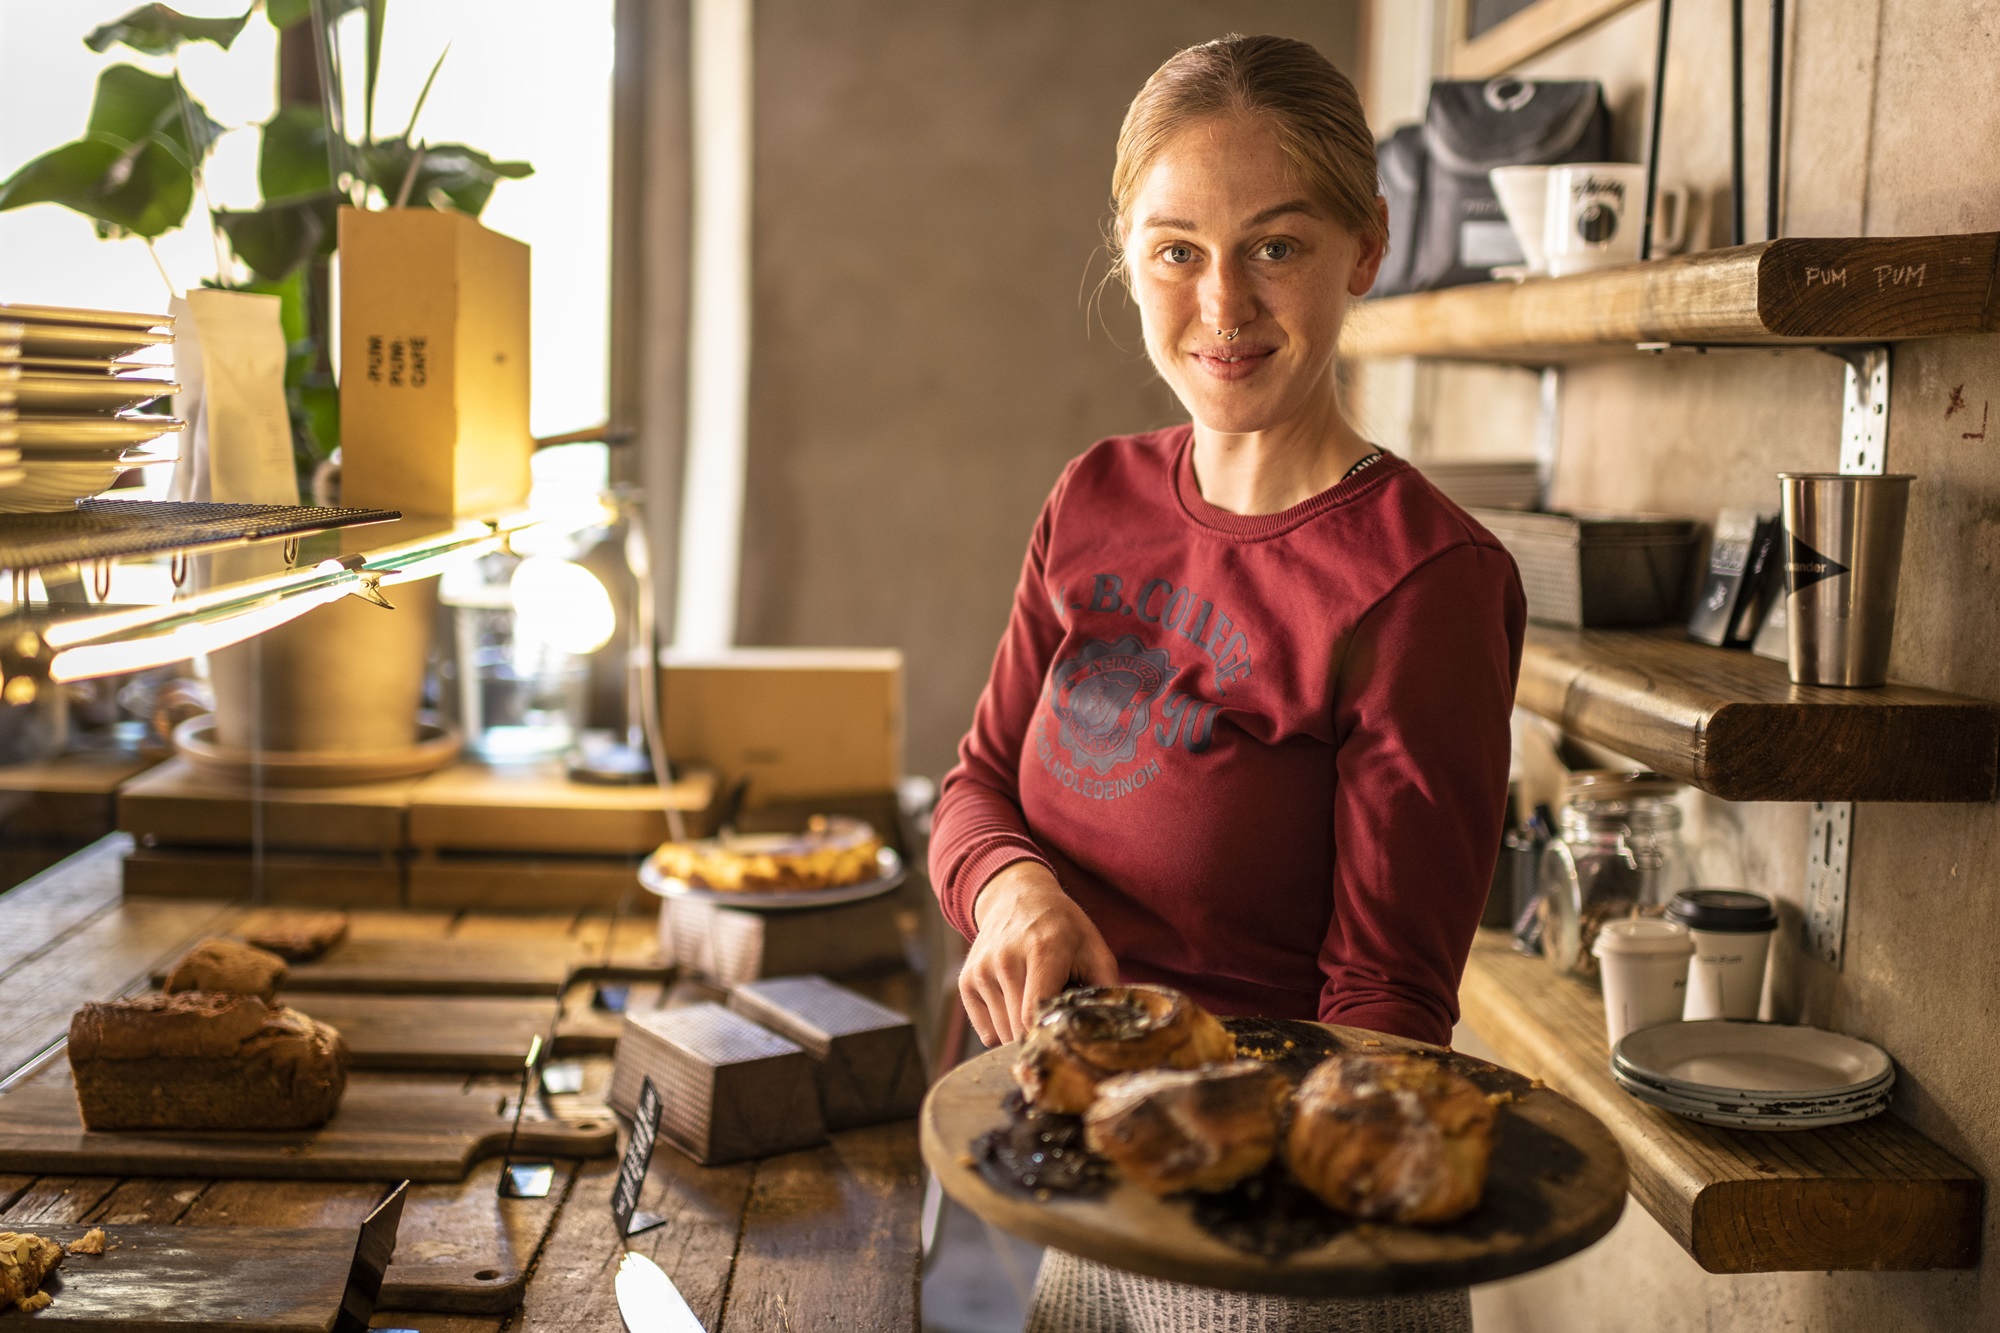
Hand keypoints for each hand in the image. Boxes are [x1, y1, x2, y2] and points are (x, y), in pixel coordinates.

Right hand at [960, 860, 1117, 1045]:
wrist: (1016, 896)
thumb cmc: (1062, 926)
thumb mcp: (1094, 947)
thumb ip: (1106, 988)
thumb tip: (1113, 1030)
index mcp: (1042, 950)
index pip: (1034, 1014)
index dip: (1049, 1036)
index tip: (1066, 1039)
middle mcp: (1005, 960)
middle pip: (1017, 1030)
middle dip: (1040, 1038)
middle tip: (1057, 1024)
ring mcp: (981, 971)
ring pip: (1001, 1035)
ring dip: (1022, 1033)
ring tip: (1036, 1006)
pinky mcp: (966, 982)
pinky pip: (986, 1032)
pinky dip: (1003, 1030)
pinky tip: (1017, 1006)